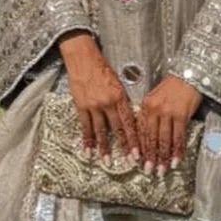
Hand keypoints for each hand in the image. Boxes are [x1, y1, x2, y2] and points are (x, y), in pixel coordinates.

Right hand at [58, 32, 138, 162]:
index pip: (129, 122)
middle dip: (124, 147)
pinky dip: (87, 140)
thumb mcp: (118, 83)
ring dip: (104, 148)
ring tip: (106, 161)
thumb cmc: (102, 69)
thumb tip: (128, 117)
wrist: (83, 59)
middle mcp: (108, 103)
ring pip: (100, 131)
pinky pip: (85, 126)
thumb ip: (122, 100)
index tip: (139, 152)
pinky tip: (88, 151)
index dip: (135, 138)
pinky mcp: (81, 106)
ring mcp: (94, 106)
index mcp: (120, 97)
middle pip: (117, 130)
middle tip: (129, 161)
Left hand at [138, 75, 203, 175]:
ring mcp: (168, 113)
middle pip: (151, 139)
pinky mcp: (181, 115)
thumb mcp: (154, 97)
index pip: (140, 131)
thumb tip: (147, 135)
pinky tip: (176, 160)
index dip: (140, 148)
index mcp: (145, 106)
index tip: (138, 160)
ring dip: (164, 158)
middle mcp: (155, 110)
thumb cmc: (172, 87)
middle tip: (149, 170)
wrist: (187, 75)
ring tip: (162, 170)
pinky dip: (178, 150)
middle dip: (150, 157)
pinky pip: (179, 137)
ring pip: (164, 140)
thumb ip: (149, 114)